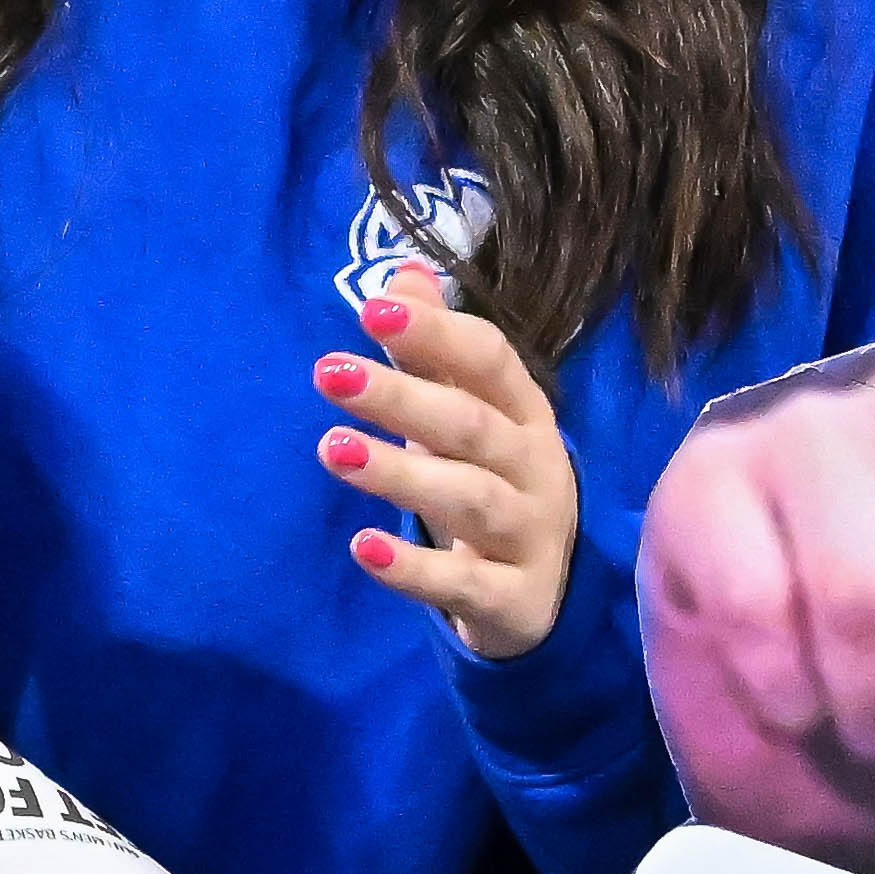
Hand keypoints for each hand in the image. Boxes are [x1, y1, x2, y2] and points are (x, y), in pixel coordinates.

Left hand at [320, 263, 580, 661]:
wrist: (545, 593)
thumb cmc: (491, 482)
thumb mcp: (470, 413)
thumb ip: (433, 350)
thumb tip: (402, 275)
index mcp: (525, 413)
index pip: (490, 360)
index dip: (436, 332)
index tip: (369, 310)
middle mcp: (536, 467)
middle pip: (473, 425)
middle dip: (403, 396)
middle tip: (328, 372)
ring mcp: (529, 534)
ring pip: (470, 498)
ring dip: (402, 473)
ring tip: (333, 450)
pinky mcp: (513, 598)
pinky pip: (465, 582)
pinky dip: (415, 569)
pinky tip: (363, 549)